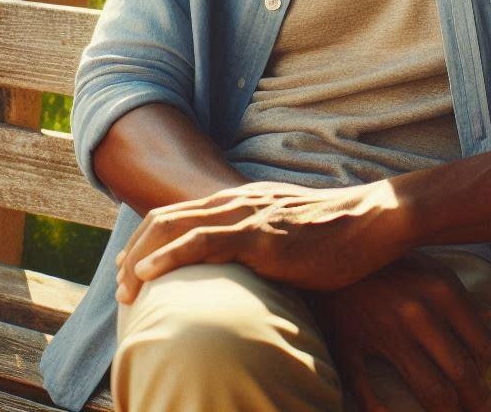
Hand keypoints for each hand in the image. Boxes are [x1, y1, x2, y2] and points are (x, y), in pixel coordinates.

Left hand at [114, 179, 406, 303]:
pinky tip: (150, 273)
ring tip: (123, 288)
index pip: (180, 214)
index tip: (131, 267)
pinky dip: (170, 255)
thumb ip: (262, 244)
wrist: (371, 222)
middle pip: (166, 219)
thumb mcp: (288, 235)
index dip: (149, 239)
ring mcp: (246, 216)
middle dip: (134, 251)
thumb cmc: (336, 237)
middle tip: (118, 285)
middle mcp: (236, 202)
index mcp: (240, 201)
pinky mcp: (260, 236)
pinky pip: (204, 242)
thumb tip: (247, 273)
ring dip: (142, 257)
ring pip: (176, 227)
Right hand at [315, 254, 490, 411]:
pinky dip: (380, 411)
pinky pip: (366, 390)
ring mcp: (381, 330)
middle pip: (461, 373)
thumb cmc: (386, 262)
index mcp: (440, 289)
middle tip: (482, 411)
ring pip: (430, 389)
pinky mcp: (348, 343)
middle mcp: (417, 312)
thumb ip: (461, 299)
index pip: (481, 344)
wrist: (327, 247)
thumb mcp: (429, 268)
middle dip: (477, 401)